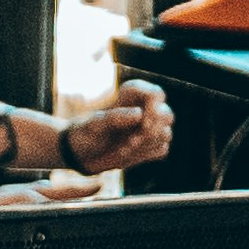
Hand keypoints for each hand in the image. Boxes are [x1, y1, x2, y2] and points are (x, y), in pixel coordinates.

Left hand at [60, 88, 175, 170]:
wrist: (81, 154)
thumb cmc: (85, 133)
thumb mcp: (94, 125)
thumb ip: (114, 117)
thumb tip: (139, 113)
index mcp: (131, 97)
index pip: (156, 94)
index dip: (154, 107)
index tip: (143, 120)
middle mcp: (144, 110)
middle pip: (167, 115)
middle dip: (151, 131)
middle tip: (131, 141)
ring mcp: (150, 129)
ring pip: (165, 134)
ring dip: (144, 145)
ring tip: (122, 149)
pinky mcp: (151, 145)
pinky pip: (161, 149)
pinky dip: (146, 154)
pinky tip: (127, 154)